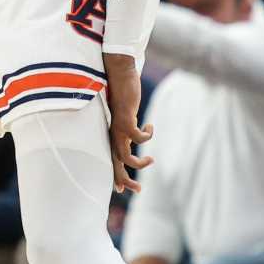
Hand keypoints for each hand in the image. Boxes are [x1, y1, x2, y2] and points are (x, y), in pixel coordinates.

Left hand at [103, 55, 153, 193]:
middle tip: (139, 189)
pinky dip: (148, 135)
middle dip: (127, 180)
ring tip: (151, 159)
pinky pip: (139, 137)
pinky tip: (150, 126)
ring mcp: (118, 129)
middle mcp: (113, 135)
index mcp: (112, 135)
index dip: (117, 176)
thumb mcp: (125, 115)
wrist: (118, 74)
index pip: (112, 161)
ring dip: (140, 163)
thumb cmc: (121, 93)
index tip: (124, 189)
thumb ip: (128, 124)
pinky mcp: (126, 120)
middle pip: (116, 165)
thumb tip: (135, 131)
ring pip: (126, 157)